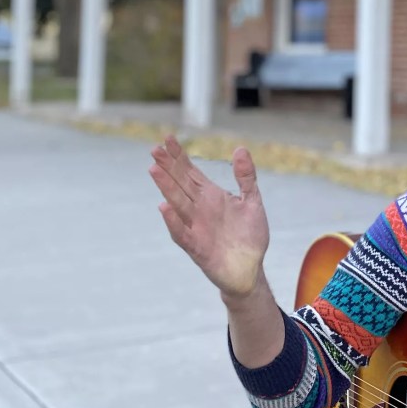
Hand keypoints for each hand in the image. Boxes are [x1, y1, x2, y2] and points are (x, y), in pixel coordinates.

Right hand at [149, 137, 269, 300]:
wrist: (250, 269)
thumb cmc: (249, 236)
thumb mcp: (252, 201)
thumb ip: (246, 177)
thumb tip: (240, 149)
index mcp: (210, 196)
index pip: (190, 172)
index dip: (179, 156)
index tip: (168, 138)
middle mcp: (199, 209)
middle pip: (180, 184)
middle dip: (168, 167)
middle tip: (154, 149)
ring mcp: (196, 227)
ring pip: (177, 204)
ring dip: (166, 188)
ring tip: (154, 169)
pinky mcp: (197, 247)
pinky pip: (182, 233)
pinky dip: (173, 221)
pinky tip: (164, 207)